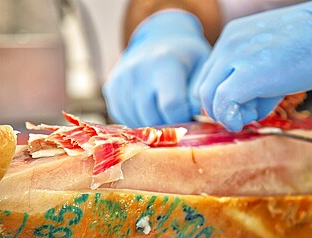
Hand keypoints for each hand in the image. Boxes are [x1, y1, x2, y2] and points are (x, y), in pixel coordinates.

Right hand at [103, 10, 210, 126]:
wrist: (157, 40)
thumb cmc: (185, 57)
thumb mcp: (202, 66)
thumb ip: (200, 92)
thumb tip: (199, 117)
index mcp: (164, 62)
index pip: (171, 106)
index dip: (183, 118)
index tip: (189, 116)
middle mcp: (137, 70)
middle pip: (152, 117)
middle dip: (167, 124)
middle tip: (177, 116)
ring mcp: (120, 80)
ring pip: (136, 121)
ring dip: (152, 125)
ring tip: (163, 111)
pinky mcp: (110, 89)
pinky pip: (124, 118)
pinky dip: (137, 120)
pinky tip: (148, 108)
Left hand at [192, 2, 311, 130]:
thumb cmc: (306, 50)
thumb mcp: (268, 62)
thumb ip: (245, 83)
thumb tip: (233, 115)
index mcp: (230, 38)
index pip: (208, 76)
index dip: (218, 98)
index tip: (239, 105)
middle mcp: (228, 43)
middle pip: (204, 88)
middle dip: (219, 109)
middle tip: (243, 114)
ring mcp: (235, 56)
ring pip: (209, 96)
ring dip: (225, 115)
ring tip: (250, 115)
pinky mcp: (247, 74)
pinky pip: (223, 103)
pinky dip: (229, 118)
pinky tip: (243, 122)